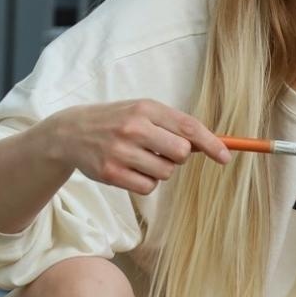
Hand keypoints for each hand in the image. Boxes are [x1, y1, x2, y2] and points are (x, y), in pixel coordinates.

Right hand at [47, 99, 229, 195]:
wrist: (70, 132)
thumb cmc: (115, 121)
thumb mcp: (141, 111)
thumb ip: (171, 124)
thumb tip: (209, 144)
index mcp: (145, 108)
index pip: (188, 127)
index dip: (211, 143)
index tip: (225, 157)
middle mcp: (134, 128)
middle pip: (181, 153)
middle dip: (178, 156)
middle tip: (161, 150)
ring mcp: (121, 152)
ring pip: (166, 173)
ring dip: (160, 170)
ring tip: (140, 158)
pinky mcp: (111, 173)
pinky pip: (148, 187)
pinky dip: (146, 183)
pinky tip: (130, 170)